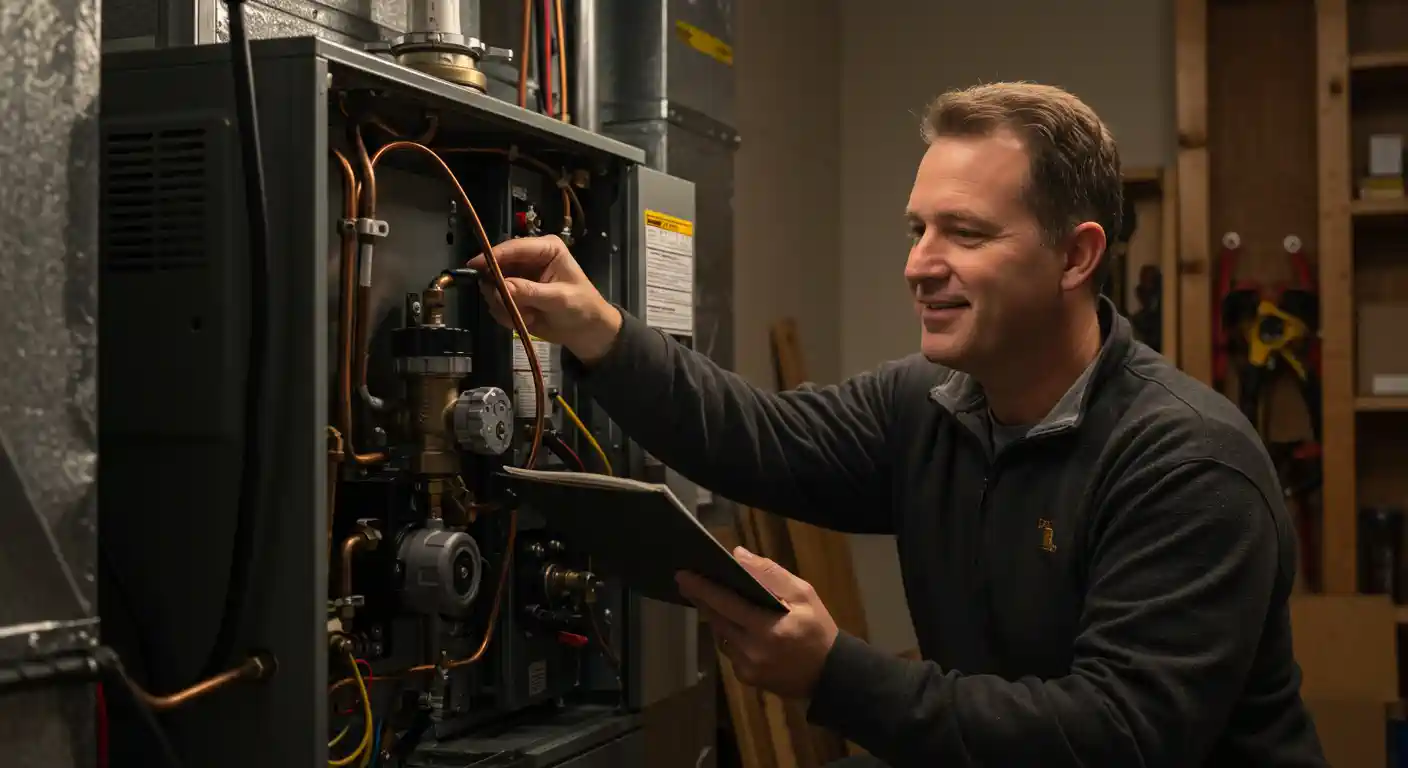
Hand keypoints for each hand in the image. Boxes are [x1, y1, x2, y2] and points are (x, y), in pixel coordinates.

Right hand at [467, 235, 621, 363]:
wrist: (586, 332)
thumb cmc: (582, 307)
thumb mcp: (559, 299)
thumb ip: (530, 292)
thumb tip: (502, 287)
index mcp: (545, 249)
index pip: (514, 248)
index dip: (493, 256)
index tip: (475, 266)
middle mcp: (528, 260)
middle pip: (496, 266)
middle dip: (498, 288)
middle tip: (507, 305)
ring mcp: (519, 278)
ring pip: (493, 287)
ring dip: (504, 305)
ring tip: (527, 316)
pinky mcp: (514, 296)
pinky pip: (496, 303)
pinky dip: (506, 314)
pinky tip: (527, 320)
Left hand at [677, 546, 838, 699]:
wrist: (830, 674)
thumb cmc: (818, 629)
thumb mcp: (803, 594)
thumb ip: (770, 574)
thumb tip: (738, 555)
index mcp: (767, 628)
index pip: (726, 604)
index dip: (702, 588)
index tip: (683, 575)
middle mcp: (752, 650)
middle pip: (717, 620)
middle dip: (702, 600)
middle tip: (687, 582)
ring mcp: (747, 668)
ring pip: (720, 636)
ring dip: (714, 618)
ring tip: (709, 599)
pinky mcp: (747, 678)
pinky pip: (729, 651)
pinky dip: (728, 636)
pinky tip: (733, 625)